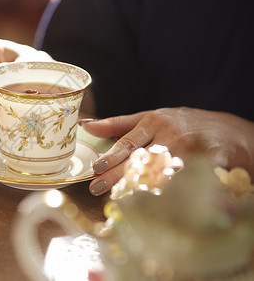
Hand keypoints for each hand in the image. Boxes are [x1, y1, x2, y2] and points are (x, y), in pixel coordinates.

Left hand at [80, 107, 253, 195]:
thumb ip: (119, 124)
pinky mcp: (210, 163)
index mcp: (154, 122)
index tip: (94, 169)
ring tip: (119, 199)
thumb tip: (86, 126)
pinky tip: (158, 203)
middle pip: (139, 159)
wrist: (233, 131)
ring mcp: (190, 150)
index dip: (110, 157)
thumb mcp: (153, 117)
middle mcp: (170, 135)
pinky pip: (189, 181)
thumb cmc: (185, 124)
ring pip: (161, 172)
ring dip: (139, 187)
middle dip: (116, 176)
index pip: (128, 142)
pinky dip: (174, 193)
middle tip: (96, 189)